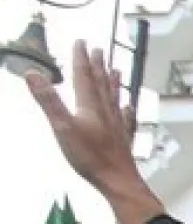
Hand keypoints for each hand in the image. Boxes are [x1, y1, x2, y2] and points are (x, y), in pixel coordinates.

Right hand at [27, 43, 161, 223]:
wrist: (118, 181)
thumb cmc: (90, 157)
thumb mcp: (61, 127)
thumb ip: (48, 100)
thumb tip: (32, 74)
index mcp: (90, 107)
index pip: (84, 77)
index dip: (81, 59)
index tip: (82, 42)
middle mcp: (106, 112)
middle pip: (102, 84)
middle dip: (98, 66)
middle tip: (99, 49)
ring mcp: (117, 126)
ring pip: (115, 98)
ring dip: (114, 83)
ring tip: (116, 70)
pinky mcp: (123, 140)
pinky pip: (126, 119)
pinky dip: (127, 109)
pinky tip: (130, 107)